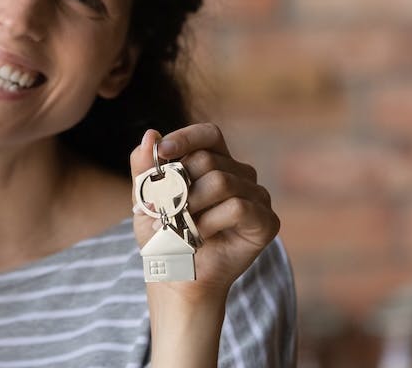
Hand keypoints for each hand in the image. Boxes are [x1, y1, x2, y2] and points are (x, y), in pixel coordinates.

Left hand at [130, 123, 279, 300]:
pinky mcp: (267, 222)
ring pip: (222, 182)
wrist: (177, 277)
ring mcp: (257, 197)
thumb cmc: (164, 237)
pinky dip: (209, 222)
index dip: (186, 138)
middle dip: (179, 186)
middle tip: (161, 212)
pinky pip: (238, 207)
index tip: (163, 151)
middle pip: (208, 160)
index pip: (208, 135)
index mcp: (215, 162)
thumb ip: (144, 168)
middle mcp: (241, 175)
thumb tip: (150, 135)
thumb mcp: (146, 200)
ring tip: (177, 227)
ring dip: (190, 207)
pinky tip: (198, 236)